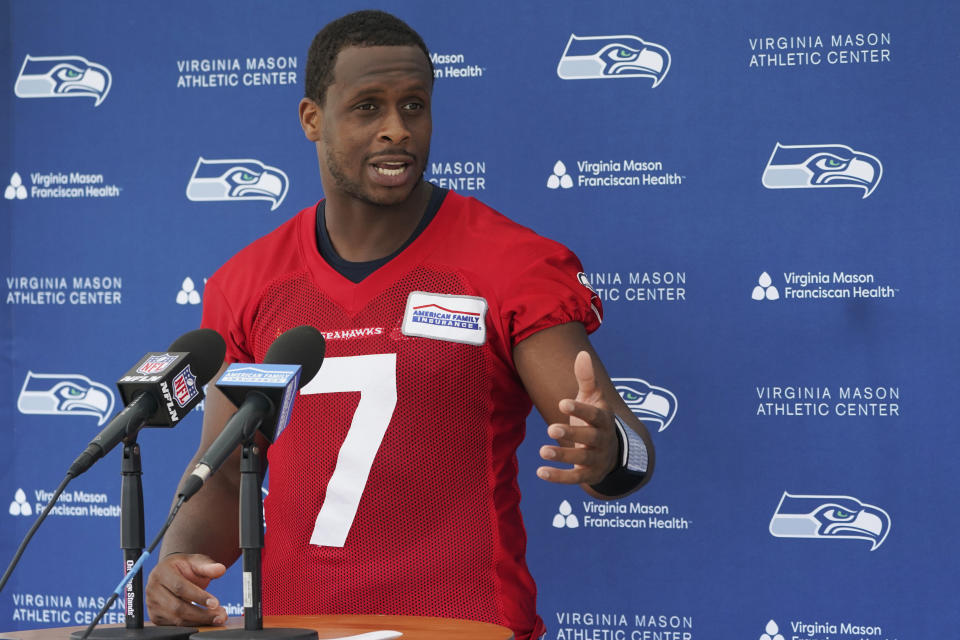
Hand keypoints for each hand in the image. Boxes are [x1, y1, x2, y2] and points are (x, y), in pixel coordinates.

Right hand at [145, 553, 227, 626]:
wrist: (171, 573)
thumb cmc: (184, 567)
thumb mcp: (196, 562)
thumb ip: (208, 566)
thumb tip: (221, 569)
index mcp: (162, 572)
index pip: (180, 587)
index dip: (198, 597)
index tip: (215, 603)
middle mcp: (153, 589)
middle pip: (177, 607)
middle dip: (201, 614)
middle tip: (220, 614)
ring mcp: (152, 605)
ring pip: (176, 619)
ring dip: (199, 621)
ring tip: (217, 618)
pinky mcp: (155, 616)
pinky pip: (174, 625)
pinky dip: (192, 625)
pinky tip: (205, 621)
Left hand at [537, 350, 617, 484]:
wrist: (612, 452)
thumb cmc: (596, 419)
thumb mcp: (594, 398)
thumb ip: (587, 378)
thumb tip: (582, 353)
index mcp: (605, 420)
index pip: (595, 415)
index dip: (580, 410)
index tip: (562, 403)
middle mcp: (604, 441)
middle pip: (590, 438)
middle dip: (572, 434)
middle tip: (550, 428)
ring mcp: (597, 459)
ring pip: (582, 460)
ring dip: (563, 455)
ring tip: (543, 451)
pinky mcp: (589, 475)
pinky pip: (574, 478)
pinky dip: (558, 476)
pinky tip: (540, 472)